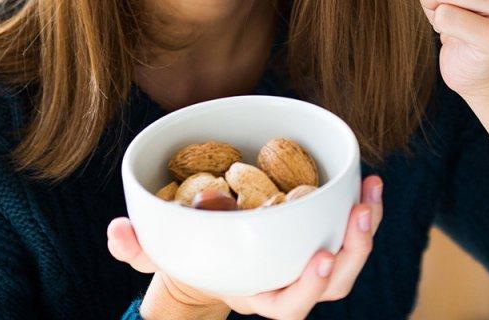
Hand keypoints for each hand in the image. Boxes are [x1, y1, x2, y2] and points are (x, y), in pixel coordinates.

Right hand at [107, 174, 384, 318]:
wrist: (204, 260)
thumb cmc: (181, 257)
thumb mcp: (155, 254)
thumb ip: (135, 247)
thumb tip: (116, 230)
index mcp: (256, 295)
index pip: (288, 306)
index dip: (307, 287)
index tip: (321, 259)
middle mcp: (288, 286)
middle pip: (334, 285)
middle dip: (352, 252)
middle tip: (359, 215)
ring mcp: (305, 262)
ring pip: (349, 259)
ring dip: (365, 227)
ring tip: (371, 191)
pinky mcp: (317, 237)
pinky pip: (346, 232)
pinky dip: (361, 208)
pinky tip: (368, 182)